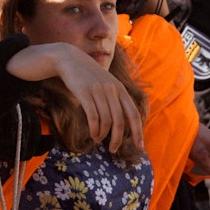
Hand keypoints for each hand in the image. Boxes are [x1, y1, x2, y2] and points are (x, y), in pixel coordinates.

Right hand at [5, 43, 144, 153]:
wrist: (70, 59)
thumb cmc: (89, 76)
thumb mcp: (107, 84)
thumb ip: (115, 100)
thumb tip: (123, 123)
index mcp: (120, 89)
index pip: (133, 114)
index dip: (138, 132)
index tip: (140, 147)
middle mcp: (112, 90)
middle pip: (120, 121)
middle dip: (117, 139)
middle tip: (113, 149)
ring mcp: (98, 91)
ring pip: (106, 121)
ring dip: (102, 135)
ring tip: (98, 140)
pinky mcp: (84, 93)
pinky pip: (93, 117)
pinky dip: (94, 129)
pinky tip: (92, 135)